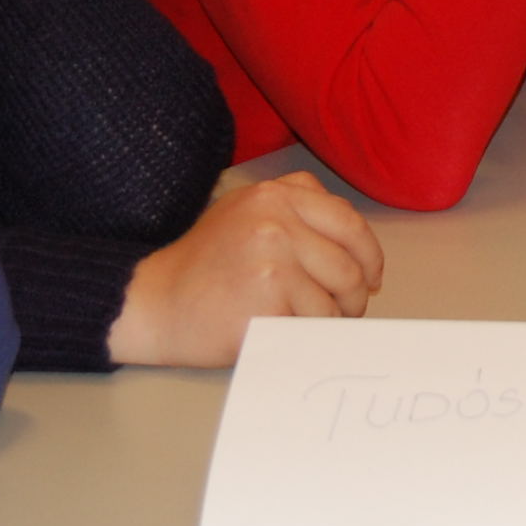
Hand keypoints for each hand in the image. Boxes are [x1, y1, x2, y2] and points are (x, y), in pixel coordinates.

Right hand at [105, 170, 385, 367]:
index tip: (370, 275)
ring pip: (338, 295)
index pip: (347, 221)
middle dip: (356, 292)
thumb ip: (295, 211)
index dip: (368, 253)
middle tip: (346, 309)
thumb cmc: (203, 265)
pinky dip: (310, 331)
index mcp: (275, 194)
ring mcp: (273, 257)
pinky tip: (284, 328)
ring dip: (334, 316)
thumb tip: (354, 246)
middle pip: (351, 261)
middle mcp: (276, 218)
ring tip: (307, 320)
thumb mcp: (244, 212)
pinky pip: (316, 321)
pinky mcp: (269, 297)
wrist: (155, 302)